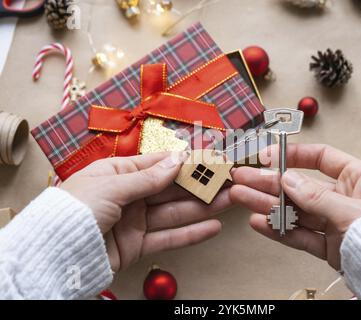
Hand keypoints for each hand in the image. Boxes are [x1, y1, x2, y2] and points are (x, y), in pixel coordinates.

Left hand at [61, 152, 231, 271]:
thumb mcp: (111, 185)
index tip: (210, 159)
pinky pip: (168, 238)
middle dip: (199, 185)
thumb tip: (177, 161)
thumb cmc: (74, 210)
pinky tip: (212, 226)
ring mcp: (134, 221)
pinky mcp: (137, 245)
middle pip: (171, 189)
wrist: (55, 253)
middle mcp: (128, 195)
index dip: (185, 162)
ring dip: (203, 207)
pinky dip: (191, 234)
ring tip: (230, 200)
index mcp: (117, 173)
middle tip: (227, 180)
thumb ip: (147, 177)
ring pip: (174, 212)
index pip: (158, 164)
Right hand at [230, 144, 360, 269]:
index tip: (267, 156)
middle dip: (269, 182)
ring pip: (296, 211)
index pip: (321, 158)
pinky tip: (259, 222)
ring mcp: (335, 222)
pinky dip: (280, 230)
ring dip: (268, 205)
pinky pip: (300, 235)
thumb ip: (316, 196)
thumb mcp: (351, 209)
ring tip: (240, 198)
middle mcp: (345, 196)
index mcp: (359, 177)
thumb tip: (287, 179)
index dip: (293, 155)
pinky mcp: (330, 245)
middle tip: (242, 177)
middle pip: (300, 185)